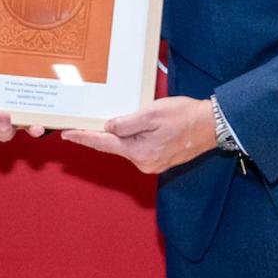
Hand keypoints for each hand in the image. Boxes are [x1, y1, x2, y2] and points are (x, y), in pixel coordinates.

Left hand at [60, 96, 214, 172]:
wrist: (211, 126)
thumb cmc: (184, 117)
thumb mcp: (152, 114)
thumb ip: (126, 123)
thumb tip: (108, 128)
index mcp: (138, 152)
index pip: (103, 144)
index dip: (83, 137)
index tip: (67, 135)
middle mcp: (143, 162)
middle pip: (114, 147)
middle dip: (100, 135)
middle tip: (82, 123)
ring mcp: (152, 163)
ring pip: (127, 147)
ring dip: (119, 135)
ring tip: (112, 120)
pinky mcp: (160, 159)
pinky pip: (139, 147)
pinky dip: (132, 138)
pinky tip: (131, 127)